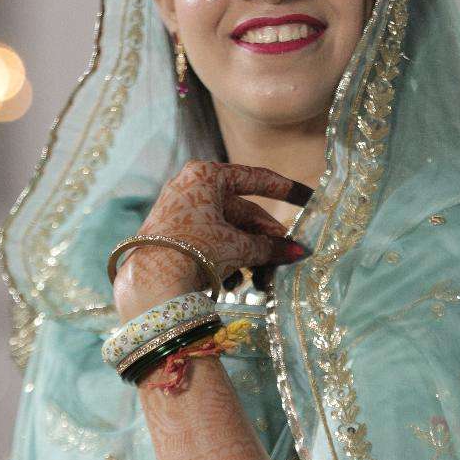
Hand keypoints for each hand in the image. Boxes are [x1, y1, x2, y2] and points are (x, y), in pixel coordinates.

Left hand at [112, 160, 311, 318]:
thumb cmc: (197, 251)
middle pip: (242, 212)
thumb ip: (269, 246)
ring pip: (226, 230)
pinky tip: (233, 284)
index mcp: (206, 175)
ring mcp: (178, 209)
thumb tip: (297, 252)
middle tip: (288, 257)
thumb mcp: (239, 247)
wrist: (151, 282)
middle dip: (266, 239)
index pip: (255, 178)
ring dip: (248, 256)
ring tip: (261, 281)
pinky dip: (225, 260)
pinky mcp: (170, 233)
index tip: (308, 198)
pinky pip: (208, 240)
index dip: (285, 190)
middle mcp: (190, 186)